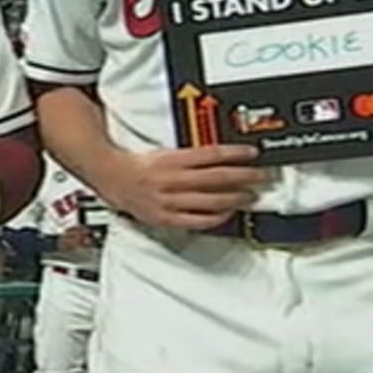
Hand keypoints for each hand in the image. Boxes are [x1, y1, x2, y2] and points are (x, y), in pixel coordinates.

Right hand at [99, 145, 265, 233]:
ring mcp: (169, 201)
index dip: (235, 154)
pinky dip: (215, 218)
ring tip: (250, 196)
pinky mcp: (165, 218)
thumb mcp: (166, 151)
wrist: (112, 177)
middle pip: (215, 178)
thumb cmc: (139, 164)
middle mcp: (171, 180)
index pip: (211, 155)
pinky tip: (227, 214)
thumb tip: (220, 156)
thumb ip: (192, 155)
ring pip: (209, 201)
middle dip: (242, 177)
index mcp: (171, 159)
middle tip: (259, 176)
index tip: (251, 154)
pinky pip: (196, 221)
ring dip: (235, 198)